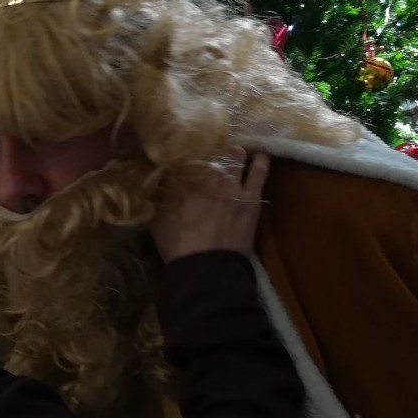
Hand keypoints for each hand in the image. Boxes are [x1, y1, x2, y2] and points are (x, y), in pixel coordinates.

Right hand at [151, 147, 269, 262]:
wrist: (206, 268)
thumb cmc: (178, 247)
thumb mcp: (157, 220)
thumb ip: (158, 198)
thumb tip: (156, 184)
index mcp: (181, 181)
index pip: (185, 156)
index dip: (186, 152)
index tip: (186, 153)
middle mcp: (206, 177)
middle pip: (212, 151)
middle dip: (212, 149)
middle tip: (213, 152)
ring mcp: (231, 185)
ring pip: (236, 156)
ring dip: (236, 152)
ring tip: (237, 152)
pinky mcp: (251, 197)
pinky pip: (259, 172)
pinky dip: (260, 161)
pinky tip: (261, 155)